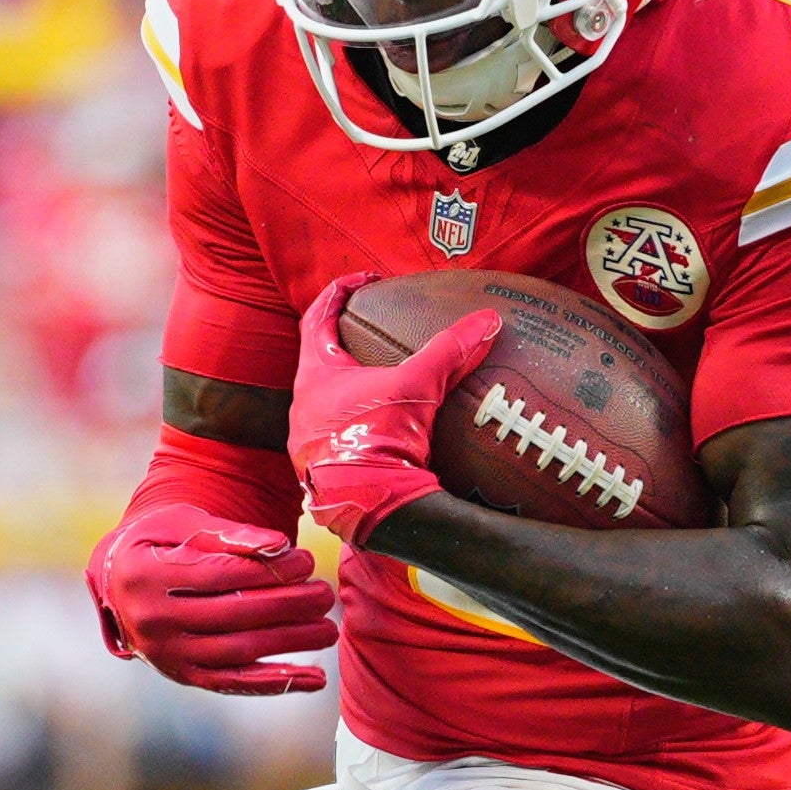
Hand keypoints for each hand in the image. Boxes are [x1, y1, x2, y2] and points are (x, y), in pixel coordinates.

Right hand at [86, 508, 331, 695]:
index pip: (220, 574)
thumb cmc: (160, 543)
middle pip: (232, 614)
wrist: (120, 582)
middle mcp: (152, 619)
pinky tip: (315, 678)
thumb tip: (277, 545)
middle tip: (325, 594)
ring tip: (329, 629)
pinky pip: (234, 683)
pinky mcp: (183, 675)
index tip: (306, 561)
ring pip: (238, 651)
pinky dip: (277, 682)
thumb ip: (225, 532)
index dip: (268, 569)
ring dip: (289, 643)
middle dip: (286, 605)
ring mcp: (167, 653)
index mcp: (146, 574)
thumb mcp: (179, 523)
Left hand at [287, 277, 499, 544]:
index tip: (362, 281)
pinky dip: (358, 424)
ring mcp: (308, 441)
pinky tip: (383, 429)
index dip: (337, 293)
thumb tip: (487, 320)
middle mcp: (303, 406)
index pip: (317, 318)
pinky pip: (337, 436)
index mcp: (315, 375)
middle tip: (370, 331)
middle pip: (319, 361)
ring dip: (350, 388)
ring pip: (326, 402)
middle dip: (343, 344)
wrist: (370, 508)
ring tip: (381, 381)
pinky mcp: (323, 471)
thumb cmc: (379, 441)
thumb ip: (449, 351)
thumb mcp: (417, 389)